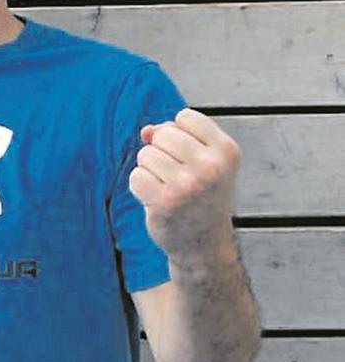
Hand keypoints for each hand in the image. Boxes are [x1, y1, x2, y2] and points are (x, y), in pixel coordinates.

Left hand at [129, 109, 240, 270]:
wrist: (204, 244)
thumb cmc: (200, 195)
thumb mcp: (201, 161)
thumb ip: (174, 135)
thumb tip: (145, 131)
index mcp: (226, 150)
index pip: (185, 117)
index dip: (178, 134)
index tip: (190, 158)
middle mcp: (212, 166)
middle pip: (163, 135)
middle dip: (160, 152)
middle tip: (176, 176)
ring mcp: (189, 184)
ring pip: (146, 154)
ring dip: (149, 170)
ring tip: (168, 189)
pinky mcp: (166, 201)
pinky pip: (135, 176)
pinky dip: (140, 187)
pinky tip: (157, 200)